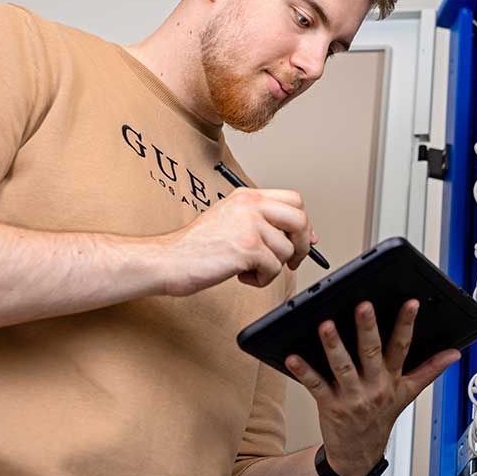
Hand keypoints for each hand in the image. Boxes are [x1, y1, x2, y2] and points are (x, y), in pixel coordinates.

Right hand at [159, 188, 316, 295]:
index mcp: (247, 196)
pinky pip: (273, 268)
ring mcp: (249, 225)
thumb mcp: (233, 221)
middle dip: (301, 245)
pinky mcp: (247, 247)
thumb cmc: (198, 246)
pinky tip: (241, 276)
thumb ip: (265, 223)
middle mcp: (250, 205)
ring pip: (286, 250)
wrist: (169, 260)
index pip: (294, 200)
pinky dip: (261, 280)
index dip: (304, 223)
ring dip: (272, 267)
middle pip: (300, 220)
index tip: (304, 240)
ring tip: (248, 268)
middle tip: (290, 260)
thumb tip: (307, 235)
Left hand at [285, 299, 460, 475]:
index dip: (407, 324)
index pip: (402, 347)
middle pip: (371, 352)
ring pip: (342, 366)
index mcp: (392, 379)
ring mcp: (351, 396)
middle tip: (364, 306)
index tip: (410, 303)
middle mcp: (373, 386)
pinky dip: (304, 371)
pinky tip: (293, 357)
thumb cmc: (381, 418)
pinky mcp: (330, 404)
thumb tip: (453, 353)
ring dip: (334, 346)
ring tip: (326, 326)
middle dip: (368, 328)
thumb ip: (430, 370)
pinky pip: (316, 385)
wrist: (358, 454)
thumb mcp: (408, 394)